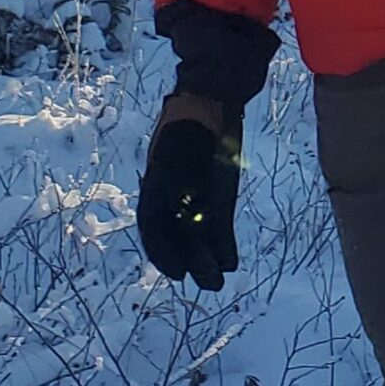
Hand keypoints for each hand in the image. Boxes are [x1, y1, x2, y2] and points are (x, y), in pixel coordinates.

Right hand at [137, 91, 242, 289]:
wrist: (215, 101)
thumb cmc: (194, 121)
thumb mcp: (183, 145)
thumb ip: (182, 176)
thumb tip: (183, 210)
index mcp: (156, 187)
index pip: (153, 228)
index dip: (163, 253)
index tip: (178, 272)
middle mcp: (173, 200)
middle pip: (179, 239)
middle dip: (191, 262)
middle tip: (210, 284)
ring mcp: (196, 200)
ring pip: (198, 238)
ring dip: (207, 261)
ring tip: (219, 282)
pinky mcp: (218, 198)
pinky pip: (219, 228)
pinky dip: (223, 246)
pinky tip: (230, 262)